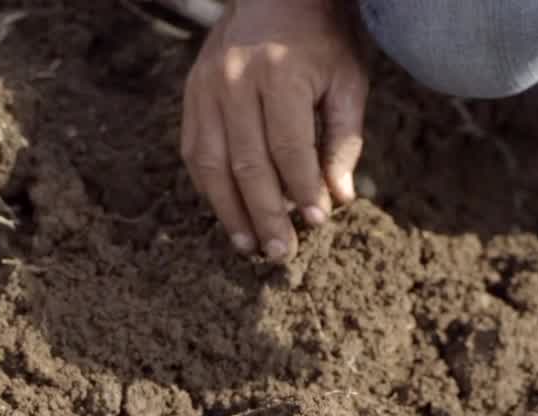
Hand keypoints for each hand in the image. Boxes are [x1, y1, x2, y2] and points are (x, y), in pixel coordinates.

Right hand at [181, 0, 368, 261]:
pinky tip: (229, 215)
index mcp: (279, 73)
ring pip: (212, 164)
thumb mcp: (347, 79)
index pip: (288, 147)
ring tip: (249, 246)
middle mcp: (235, 81)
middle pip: (247, 163)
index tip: (315, 222)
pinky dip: (210, 189)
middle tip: (281, 252)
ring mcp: (206, 89)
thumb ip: (343, 138)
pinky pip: (195, 153)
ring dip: (230, 212)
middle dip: (265, 214)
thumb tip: (339, 197)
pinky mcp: (191, 97)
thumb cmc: (320, 41)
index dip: (301, 190)